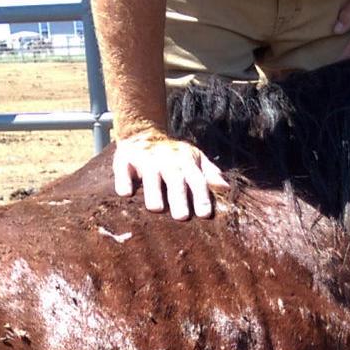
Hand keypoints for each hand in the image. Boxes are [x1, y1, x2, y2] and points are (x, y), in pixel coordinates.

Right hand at [111, 130, 228, 219]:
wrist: (143, 133)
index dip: (201, 197)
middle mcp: (167, 162)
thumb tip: (226, 188)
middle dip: (179, 198)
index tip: (204, 214)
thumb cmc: (174, 155)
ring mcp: (146, 160)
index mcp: (187, 163)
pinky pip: (123, 172)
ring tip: (156, 208)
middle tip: (182, 217)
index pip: (197, 181)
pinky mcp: (125, 160)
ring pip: (150, 178)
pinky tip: (126, 193)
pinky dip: (124, 181)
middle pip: (175, 181)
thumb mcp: (195, 160)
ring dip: (153, 193)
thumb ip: (210, 174)